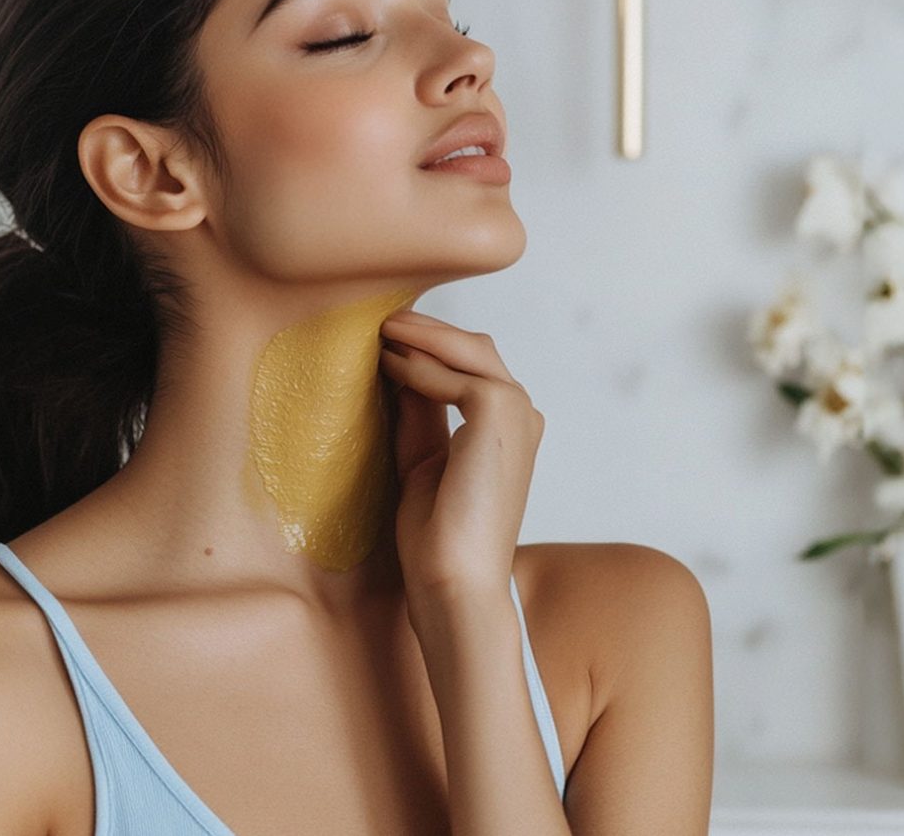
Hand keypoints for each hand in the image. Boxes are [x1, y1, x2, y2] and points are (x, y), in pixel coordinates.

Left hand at [377, 310, 545, 601]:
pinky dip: (420, 366)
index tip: (387, 336)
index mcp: (509, 428)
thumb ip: (418, 412)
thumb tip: (398, 365)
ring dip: (423, 337)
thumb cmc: (438, 536)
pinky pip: (456, 375)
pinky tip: (390, 365)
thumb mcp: (421, 458)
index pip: (472, 367)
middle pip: (476, 349)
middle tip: (383, 321)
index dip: (431, 346)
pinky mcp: (500, 414)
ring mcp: (518, 413)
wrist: (454, 580)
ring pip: (470, 350)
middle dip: (429, 331)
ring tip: (381, 331)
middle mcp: (522, 416)